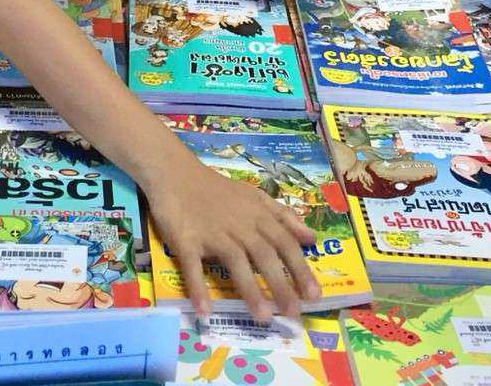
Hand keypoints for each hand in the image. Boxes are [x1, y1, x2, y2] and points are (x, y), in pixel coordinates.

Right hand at [145, 149, 318, 322]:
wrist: (175, 173)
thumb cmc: (217, 189)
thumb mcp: (254, 197)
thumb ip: (282, 216)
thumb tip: (311, 238)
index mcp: (257, 216)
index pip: (284, 242)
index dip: (300, 268)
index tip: (315, 295)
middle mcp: (238, 226)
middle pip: (264, 255)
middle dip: (281, 284)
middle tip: (294, 313)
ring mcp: (212, 233)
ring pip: (234, 261)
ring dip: (249, 289)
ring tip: (262, 318)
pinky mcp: (186, 240)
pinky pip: (192, 266)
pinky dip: (198, 287)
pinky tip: (204, 311)